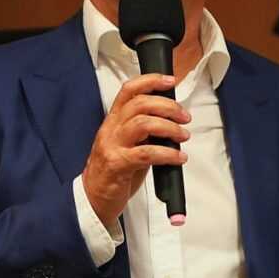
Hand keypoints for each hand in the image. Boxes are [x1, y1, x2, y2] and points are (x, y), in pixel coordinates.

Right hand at [82, 73, 190, 225]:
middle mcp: (111, 129)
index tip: (170, 81)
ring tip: (183, 136)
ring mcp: (113, 146)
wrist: (93, 196)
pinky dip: (168, 154)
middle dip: (168, 106)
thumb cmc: (113, 170)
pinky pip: (147, 153)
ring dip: (170, 128)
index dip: (150, 81)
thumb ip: (142, 129)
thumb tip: (171, 119)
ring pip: (143, 123)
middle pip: (140, 104)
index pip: (128, 90)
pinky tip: (179, 158)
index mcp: (113, 120)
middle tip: (184, 117)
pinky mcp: (118, 164)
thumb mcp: (125, 142)